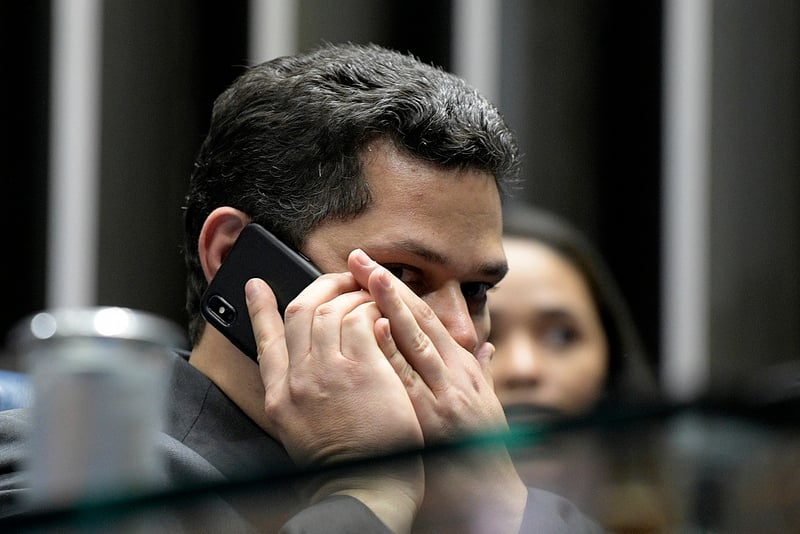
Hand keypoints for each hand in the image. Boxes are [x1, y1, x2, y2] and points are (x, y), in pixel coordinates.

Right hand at [245, 275, 423, 531]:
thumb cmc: (345, 467)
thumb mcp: (301, 431)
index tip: (255, 286)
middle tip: (340, 280)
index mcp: (279, 398)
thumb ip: (298, 395)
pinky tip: (382, 314)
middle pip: (299, 312)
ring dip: (352, 295)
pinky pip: (362, 320)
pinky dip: (371, 309)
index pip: (264, 340)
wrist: (364, 489)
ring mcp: (327, 371)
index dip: (259, 309)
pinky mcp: (362, 368)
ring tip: (369, 294)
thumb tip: (307, 364)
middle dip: (321, 287)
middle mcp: (297, 379)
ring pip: (331, 309)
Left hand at [347, 249, 506, 440]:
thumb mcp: (484, 406)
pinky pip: (400, 380)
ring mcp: (441, 397)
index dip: (402, 290)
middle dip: (388, 286)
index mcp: (464, 371)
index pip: (431, 319)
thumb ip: (479, 372)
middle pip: (419, 320)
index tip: (377, 268)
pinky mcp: (427, 420)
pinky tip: (366, 330)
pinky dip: (385, 353)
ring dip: (385, 307)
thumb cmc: (479, 450)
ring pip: (412, 341)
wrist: (482, 497)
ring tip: (359, 280)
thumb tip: (484, 345)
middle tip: (360, 258)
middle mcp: (455, 377)